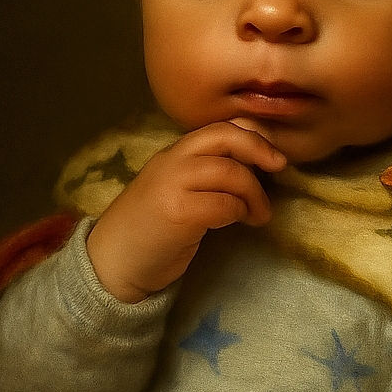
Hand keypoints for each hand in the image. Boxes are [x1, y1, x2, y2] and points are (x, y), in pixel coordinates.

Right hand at [87, 121, 285, 300]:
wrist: (112, 263)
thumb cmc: (150, 229)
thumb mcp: (175, 189)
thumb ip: (203, 172)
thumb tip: (253, 165)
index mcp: (172, 153)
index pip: (217, 128)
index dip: (251, 135)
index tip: (272, 153)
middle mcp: (172, 162)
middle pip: (225, 138)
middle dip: (259, 149)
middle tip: (280, 167)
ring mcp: (172, 186)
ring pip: (230, 173)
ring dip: (254, 193)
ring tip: (260, 214)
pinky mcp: (177, 214)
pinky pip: (223, 204)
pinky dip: (239, 212)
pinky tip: (240, 222)